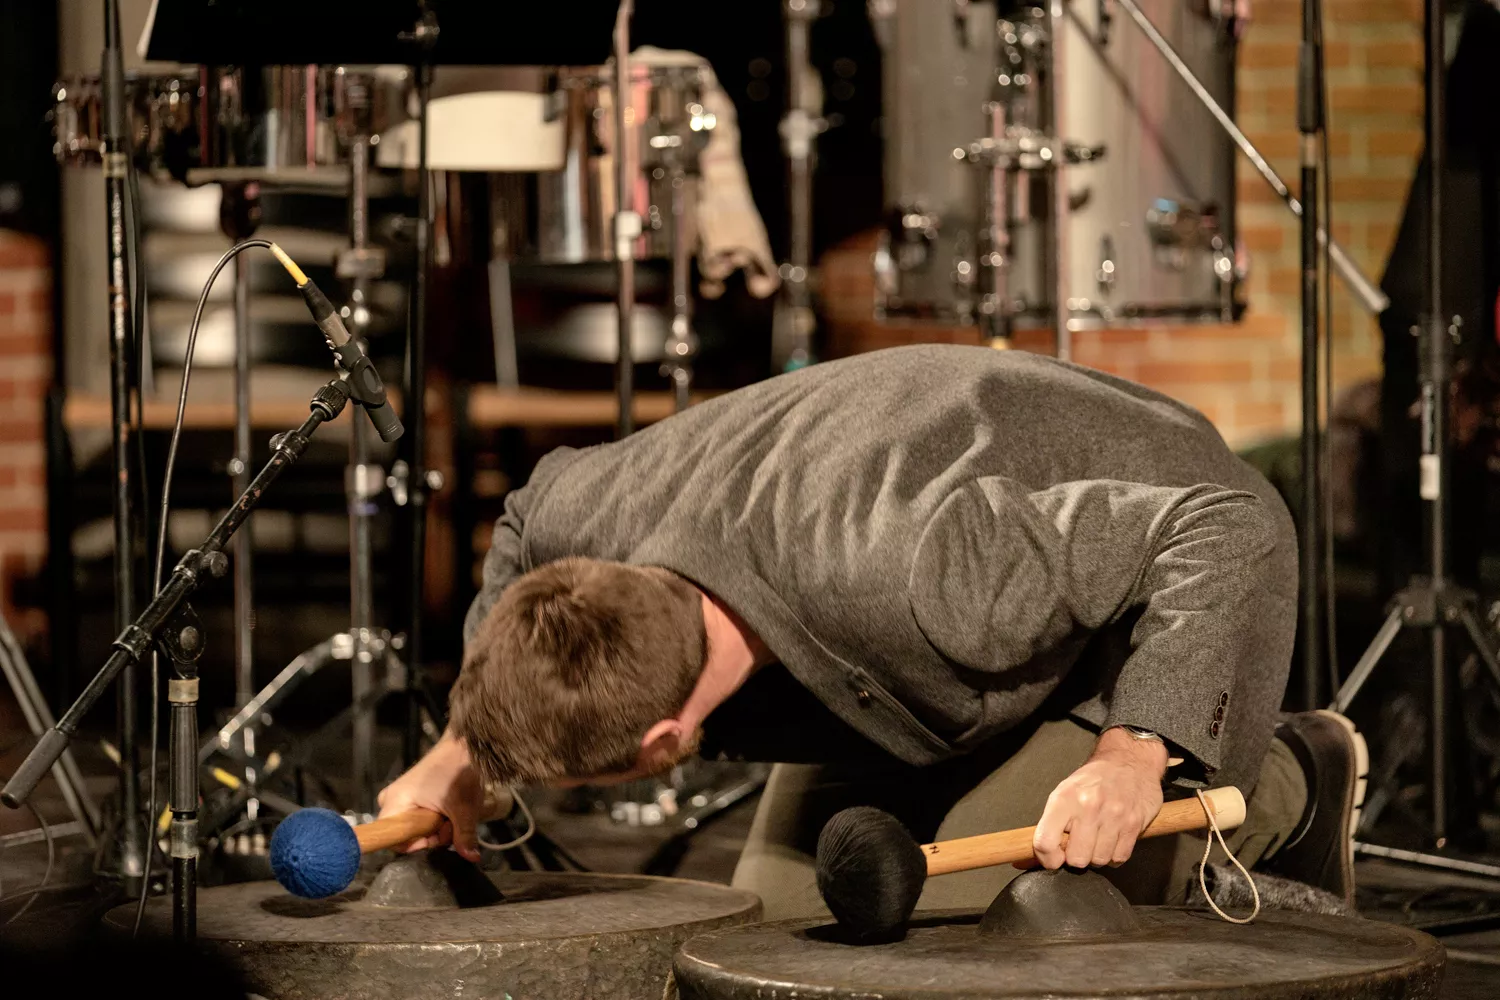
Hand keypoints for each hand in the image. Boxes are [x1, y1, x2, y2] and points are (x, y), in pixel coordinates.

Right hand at [376, 732, 484, 862]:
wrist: (465, 745)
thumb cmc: (458, 769)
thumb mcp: (464, 809)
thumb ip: (465, 836)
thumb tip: (471, 857)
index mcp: (395, 802)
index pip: (393, 841)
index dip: (417, 845)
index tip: (434, 837)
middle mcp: (392, 800)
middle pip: (408, 835)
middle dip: (433, 834)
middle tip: (450, 822)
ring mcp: (402, 796)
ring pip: (417, 827)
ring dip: (438, 826)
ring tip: (452, 811)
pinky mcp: (412, 794)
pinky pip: (421, 816)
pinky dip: (437, 816)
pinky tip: (449, 808)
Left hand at [1030, 726, 1167, 869]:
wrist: (1129, 761)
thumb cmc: (1093, 780)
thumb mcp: (1064, 792)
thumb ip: (1050, 824)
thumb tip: (1030, 857)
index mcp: (1064, 798)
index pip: (1045, 842)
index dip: (1047, 859)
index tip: (1053, 859)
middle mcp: (1088, 807)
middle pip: (1076, 859)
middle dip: (1076, 856)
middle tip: (1079, 842)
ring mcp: (1114, 816)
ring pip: (1099, 861)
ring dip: (1096, 855)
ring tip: (1097, 837)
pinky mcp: (1134, 825)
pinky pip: (1119, 858)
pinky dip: (1114, 855)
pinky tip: (1111, 839)